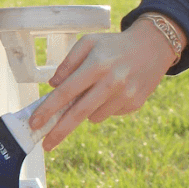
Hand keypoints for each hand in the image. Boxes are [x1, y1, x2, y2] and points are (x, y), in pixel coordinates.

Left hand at [29, 18, 180, 150]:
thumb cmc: (114, 45)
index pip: (67, 91)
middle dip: (59, 131)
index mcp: (97, 64)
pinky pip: (109, 114)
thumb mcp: (89, 42)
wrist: (154, 46)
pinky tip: (114, 90)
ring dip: (86, 110)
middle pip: (79, 113)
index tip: (34, 123)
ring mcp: (126, 95)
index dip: (48, 109)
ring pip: (93, 116)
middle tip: (46, 145)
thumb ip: (68, 63)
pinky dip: (104, 107)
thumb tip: (53, 85)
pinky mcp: (135, 104)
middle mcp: (112, 81)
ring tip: (97, 90)